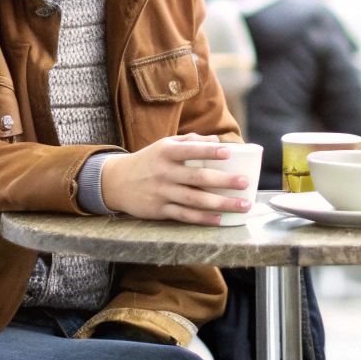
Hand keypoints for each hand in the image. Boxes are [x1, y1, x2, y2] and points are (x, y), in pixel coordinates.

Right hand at [100, 135, 251, 224]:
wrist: (116, 182)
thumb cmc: (148, 161)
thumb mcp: (164, 145)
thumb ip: (189, 141)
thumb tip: (216, 140)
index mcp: (166, 152)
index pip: (190, 150)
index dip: (209, 151)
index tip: (228, 152)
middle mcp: (164, 172)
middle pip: (198, 177)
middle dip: (224, 181)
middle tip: (245, 183)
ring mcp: (162, 192)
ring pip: (195, 199)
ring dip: (221, 203)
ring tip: (242, 205)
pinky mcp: (159, 210)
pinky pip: (184, 215)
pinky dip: (203, 218)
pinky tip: (220, 219)